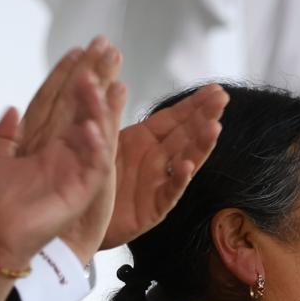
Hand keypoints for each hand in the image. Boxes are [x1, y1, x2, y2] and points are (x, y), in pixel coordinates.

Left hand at [18, 38, 127, 264]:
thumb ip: (3, 134)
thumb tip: (8, 110)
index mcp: (46, 142)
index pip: (63, 101)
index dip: (70, 75)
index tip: (80, 50)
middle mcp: (67, 151)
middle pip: (86, 108)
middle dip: (97, 79)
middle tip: (108, 51)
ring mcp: (78, 169)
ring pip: (97, 131)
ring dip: (96, 107)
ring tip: (94, 83)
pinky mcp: (83, 190)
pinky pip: (96, 165)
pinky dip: (95, 146)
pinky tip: (92, 128)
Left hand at [101, 83, 228, 249]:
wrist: (76, 219)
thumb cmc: (88, 179)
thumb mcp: (98, 139)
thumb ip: (108, 113)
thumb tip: (115, 82)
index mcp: (144, 141)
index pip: (175, 118)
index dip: (195, 104)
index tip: (216, 89)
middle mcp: (156, 161)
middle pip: (187, 135)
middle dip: (206, 116)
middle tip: (224, 99)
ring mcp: (157, 184)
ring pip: (185, 160)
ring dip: (201, 145)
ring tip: (214, 128)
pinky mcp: (152, 210)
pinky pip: (168, 193)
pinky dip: (178, 180)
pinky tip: (186, 166)